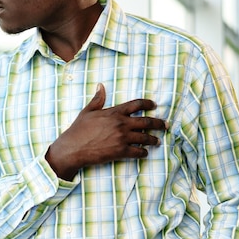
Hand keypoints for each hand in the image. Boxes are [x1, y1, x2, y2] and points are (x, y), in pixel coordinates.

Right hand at [46, 83, 165, 179]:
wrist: (74, 148)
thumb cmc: (78, 129)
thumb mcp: (87, 111)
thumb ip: (97, 99)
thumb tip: (101, 86)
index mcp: (114, 112)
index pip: (136, 105)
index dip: (147, 104)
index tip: (154, 105)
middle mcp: (121, 124)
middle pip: (147, 122)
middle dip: (158, 123)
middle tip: (164, 125)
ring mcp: (122, 138)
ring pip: (145, 137)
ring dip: (153, 139)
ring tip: (157, 140)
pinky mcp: (121, 151)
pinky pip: (139, 152)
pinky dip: (144, 152)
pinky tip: (145, 152)